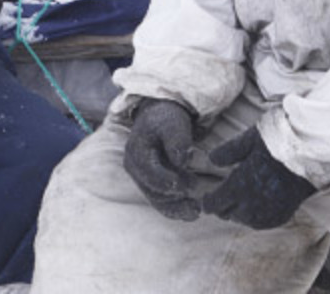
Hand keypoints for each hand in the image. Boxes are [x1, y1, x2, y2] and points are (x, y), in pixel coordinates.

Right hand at [123, 98, 200, 220]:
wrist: (158, 116)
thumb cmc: (166, 119)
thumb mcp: (173, 124)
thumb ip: (177, 141)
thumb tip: (183, 162)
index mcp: (136, 151)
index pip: (150, 172)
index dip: (168, 182)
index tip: (190, 187)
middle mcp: (134, 167)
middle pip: (151, 190)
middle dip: (174, 201)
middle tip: (196, 205)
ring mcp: (140, 176)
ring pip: (155, 199)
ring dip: (175, 208)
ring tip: (195, 212)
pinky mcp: (150, 182)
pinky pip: (160, 199)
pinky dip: (174, 208)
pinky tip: (190, 212)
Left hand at [201, 127, 315, 229]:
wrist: (313, 154)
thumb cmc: (280, 141)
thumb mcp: (249, 139)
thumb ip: (228, 152)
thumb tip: (211, 159)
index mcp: (239, 187)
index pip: (215, 204)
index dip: (207, 201)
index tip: (205, 198)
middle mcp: (251, 205)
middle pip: (228, 214)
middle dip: (223, 206)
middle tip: (222, 195)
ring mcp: (268, 213)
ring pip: (245, 220)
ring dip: (239, 212)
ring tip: (241, 199)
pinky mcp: (283, 215)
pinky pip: (263, 222)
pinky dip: (256, 216)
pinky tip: (258, 205)